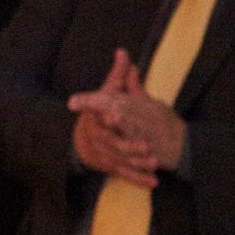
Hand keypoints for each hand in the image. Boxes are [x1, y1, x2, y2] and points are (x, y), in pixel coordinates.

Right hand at [68, 49, 185, 181]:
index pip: (98, 116)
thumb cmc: (98, 114)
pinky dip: (139, 179)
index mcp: (97, 118)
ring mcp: (105, 154)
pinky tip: (154, 182)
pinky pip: (125, 175)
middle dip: (128, 145)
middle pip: (112, 143)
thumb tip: (123, 52)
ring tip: (154, 162)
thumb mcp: (107, 94)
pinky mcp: (112, 167)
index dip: (106, 117)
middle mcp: (99, 138)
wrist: (80, 142)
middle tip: (145, 146)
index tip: (114, 116)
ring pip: (121, 161)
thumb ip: (117, 76)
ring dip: (137, 163)